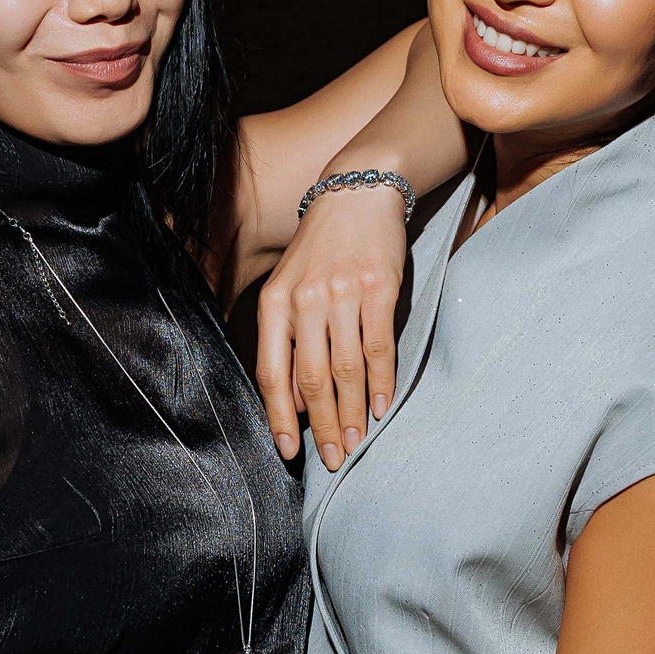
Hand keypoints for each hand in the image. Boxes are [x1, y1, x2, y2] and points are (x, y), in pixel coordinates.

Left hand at [255, 180, 407, 468]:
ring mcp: (342, 294)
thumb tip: (294, 400)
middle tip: (335, 458)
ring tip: (358, 442)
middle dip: (323, 425)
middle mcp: (305, 300)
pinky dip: (382, 381)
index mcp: (274, 304)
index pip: (272, 372)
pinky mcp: (378, 289)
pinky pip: (379, 346)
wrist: (356, 195)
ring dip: (353, 412)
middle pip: (312, 378)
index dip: (280, 417)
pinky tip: (382, 406)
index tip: (289, 451)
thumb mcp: (290, 288)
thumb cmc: (321, 251)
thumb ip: (288, 340)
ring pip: (347, 368)